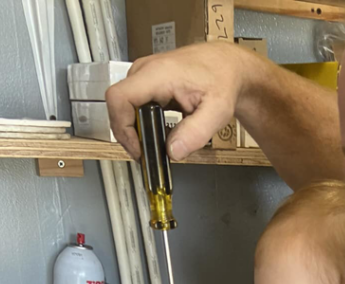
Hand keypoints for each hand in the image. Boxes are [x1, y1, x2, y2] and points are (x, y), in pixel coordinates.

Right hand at [106, 41, 259, 160]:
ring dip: (136, 131)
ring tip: (153, 147)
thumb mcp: (216, 112)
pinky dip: (142, 124)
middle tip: (148, 155)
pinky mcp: (147, 83)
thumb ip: (195, 134)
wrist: (226, 67)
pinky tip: (156, 135)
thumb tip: (173, 151)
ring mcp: (144, 76)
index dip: (122, 128)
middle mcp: (145, 72)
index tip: (138, 148)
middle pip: (119, 107)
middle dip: (130, 135)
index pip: (119, 98)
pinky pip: (134, 106)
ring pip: (125, 108)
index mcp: (157, 74)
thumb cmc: (222, 80)